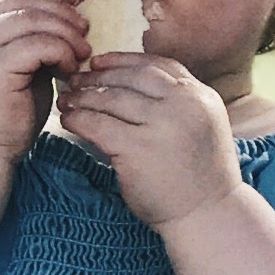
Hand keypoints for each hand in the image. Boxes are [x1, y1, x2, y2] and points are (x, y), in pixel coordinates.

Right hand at [0, 0, 87, 166]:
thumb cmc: (7, 118)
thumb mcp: (22, 71)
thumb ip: (33, 44)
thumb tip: (63, 17)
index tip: (74, 4)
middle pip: (20, 1)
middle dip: (59, 10)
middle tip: (84, 29)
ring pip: (29, 19)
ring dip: (64, 31)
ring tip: (82, 51)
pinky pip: (34, 44)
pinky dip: (60, 50)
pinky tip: (69, 68)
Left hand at [55, 50, 243, 232]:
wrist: (208, 214)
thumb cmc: (200, 177)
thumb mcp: (201, 127)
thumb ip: (179, 104)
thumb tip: (134, 84)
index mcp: (201, 97)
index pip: (159, 66)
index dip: (125, 60)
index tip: (101, 62)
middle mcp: (184, 105)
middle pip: (132, 77)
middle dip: (99, 76)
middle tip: (76, 79)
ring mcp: (161, 125)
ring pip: (112, 98)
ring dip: (83, 96)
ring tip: (67, 100)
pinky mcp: (137, 148)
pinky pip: (98, 125)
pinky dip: (78, 120)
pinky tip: (68, 121)